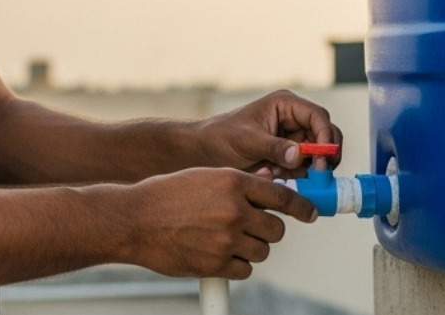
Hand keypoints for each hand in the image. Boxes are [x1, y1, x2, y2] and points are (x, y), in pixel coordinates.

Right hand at [121, 166, 316, 279]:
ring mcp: (226, 239)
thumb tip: (269, 184)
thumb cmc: (166, 195)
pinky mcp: (217, 264)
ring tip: (225, 239)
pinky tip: (216, 253)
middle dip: (268, 230)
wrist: (134, 220)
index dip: (301, 206)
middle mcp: (233, 209)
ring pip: (262, 251)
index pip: (282, 196)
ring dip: (251, 247)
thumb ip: (238, 182)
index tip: (310, 213)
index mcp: (232, 181)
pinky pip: (245, 269)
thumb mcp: (204, 176)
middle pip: (276, 229)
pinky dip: (236, 264)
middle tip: (250, 228)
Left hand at [194, 90, 341, 176]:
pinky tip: (275, 176)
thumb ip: (275, 147)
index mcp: (286, 105)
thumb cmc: (223, 136)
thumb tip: (299, 156)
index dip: (326, 137)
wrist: (205, 152)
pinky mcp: (288, 158)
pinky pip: (304, 169)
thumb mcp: (249, 140)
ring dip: (307, 169)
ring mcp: (292, 140)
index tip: (324, 158)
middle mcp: (293, 120)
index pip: (318, 117)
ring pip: (317, 156)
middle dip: (323, 155)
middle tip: (318, 173)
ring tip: (281, 173)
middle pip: (325, 136)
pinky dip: (297, 177)